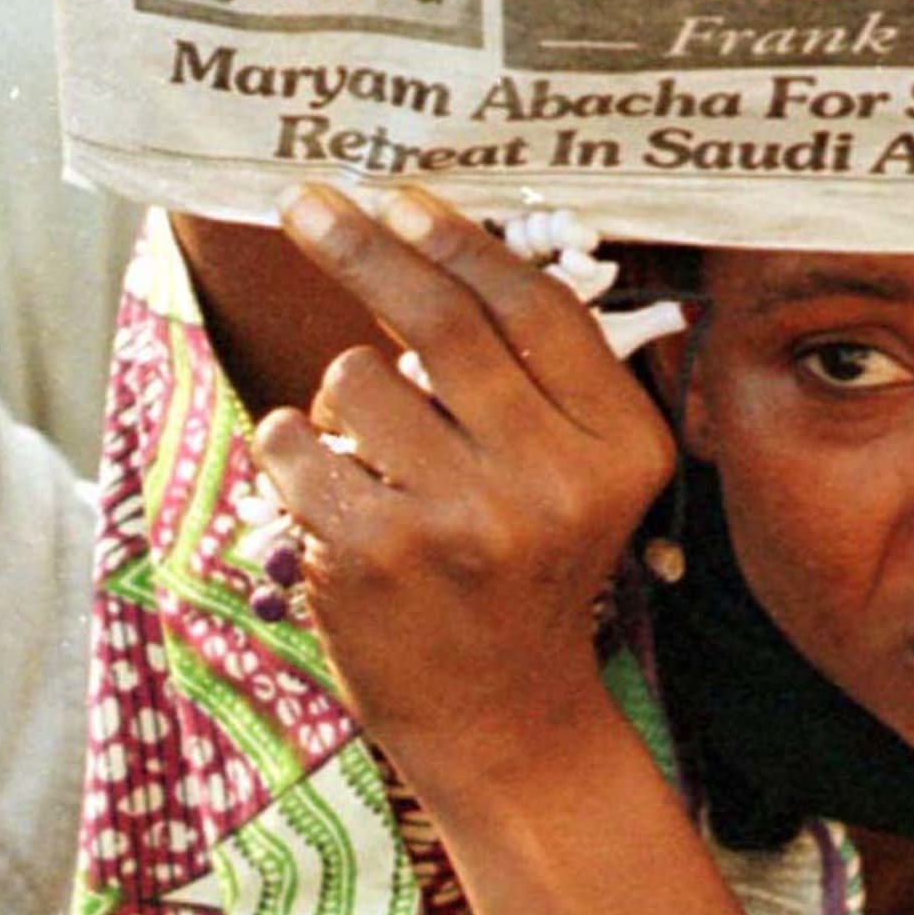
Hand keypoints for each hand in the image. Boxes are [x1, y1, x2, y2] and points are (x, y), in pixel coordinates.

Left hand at [251, 186, 677, 780]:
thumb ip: (545, 379)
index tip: (402, 197)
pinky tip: (326, 485)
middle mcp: (555, 480)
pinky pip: (297, 442)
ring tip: (373, 452)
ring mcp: (463, 520)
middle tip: (306, 201)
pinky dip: (293, 444)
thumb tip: (453, 245)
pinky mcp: (377, 555)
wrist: (505, 717)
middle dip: (361, 246)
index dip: (460, 241)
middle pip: (441, 322)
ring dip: (342, 394)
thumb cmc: (533, 574)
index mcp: (620, 448)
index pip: (535, 311)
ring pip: (354, 378)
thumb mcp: (585, 479)